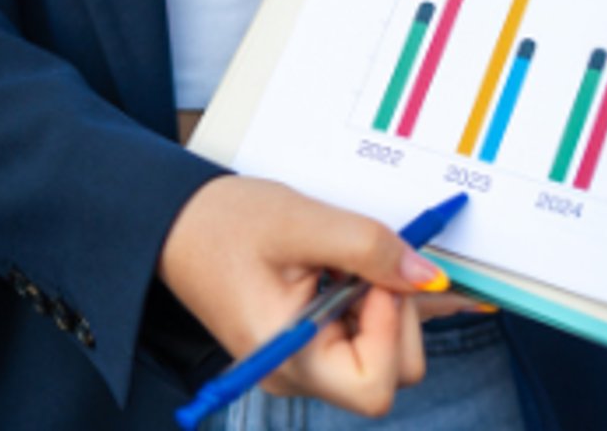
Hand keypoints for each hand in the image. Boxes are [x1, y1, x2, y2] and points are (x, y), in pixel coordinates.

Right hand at [158, 177, 449, 416]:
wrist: (177, 224)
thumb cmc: (225, 224)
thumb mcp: (302, 222)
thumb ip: (369, 249)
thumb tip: (429, 277)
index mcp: (290, 359)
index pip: (376, 385)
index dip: (392, 329)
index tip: (375, 277)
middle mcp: (297, 376)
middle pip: (391, 373)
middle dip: (398, 314)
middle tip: (368, 262)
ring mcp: (303, 365)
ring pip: (385, 356)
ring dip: (387, 306)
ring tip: (351, 262)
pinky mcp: (309, 347)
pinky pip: (366, 340)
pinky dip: (377, 306)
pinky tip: (365, 272)